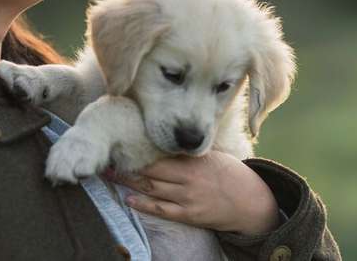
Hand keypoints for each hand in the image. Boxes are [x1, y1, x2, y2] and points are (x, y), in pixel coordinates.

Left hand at [108, 151, 280, 234]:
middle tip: (106, 159)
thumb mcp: (211, 156)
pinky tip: (128, 199)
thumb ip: (188, 153)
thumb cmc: (229, 174)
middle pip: (150, 170)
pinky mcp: (189, 215)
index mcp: (194, 160)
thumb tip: (164, 140)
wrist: (251, 202)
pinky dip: (144, 204)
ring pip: (152, 188)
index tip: (120, 142)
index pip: (161, 153)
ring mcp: (188, 198)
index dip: (138, 149)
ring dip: (129, 182)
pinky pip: (162, 209)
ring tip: (110, 175)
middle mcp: (188, 178)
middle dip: (127, 165)